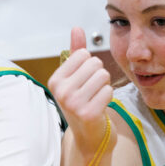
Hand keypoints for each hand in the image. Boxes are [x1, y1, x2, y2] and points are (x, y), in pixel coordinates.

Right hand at [47, 27, 112, 151]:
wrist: (89, 137)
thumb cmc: (83, 103)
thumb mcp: (76, 77)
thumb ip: (75, 51)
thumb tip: (76, 28)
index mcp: (55, 80)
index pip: (83, 54)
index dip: (90, 66)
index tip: (84, 82)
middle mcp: (61, 91)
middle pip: (95, 64)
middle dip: (99, 75)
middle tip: (92, 91)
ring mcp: (73, 103)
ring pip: (103, 76)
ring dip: (105, 86)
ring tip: (96, 98)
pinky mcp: (88, 113)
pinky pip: (109, 90)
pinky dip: (109, 97)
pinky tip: (100, 107)